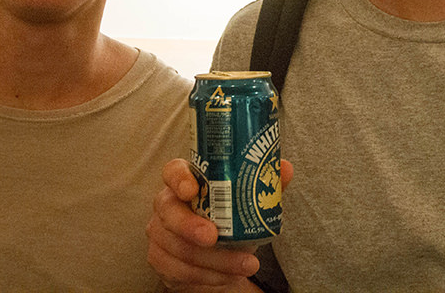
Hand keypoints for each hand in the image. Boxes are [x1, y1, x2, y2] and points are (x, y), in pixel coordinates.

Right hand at [147, 158, 293, 291]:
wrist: (217, 259)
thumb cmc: (229, 221)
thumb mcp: (247, 202)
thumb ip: (263, 183)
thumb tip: (285, 168)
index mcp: (185, 182)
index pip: (173, 172)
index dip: (179, 179)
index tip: (192, 190)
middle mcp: (167, 204)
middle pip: (168, 211)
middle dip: (190, 226)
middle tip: (214, 237)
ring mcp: (160, 233)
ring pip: (178, 246)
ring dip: (213, 259)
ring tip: (244, 264)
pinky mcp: (161, 260)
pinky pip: (179, 270)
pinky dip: (207, 276)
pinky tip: (228, 277)